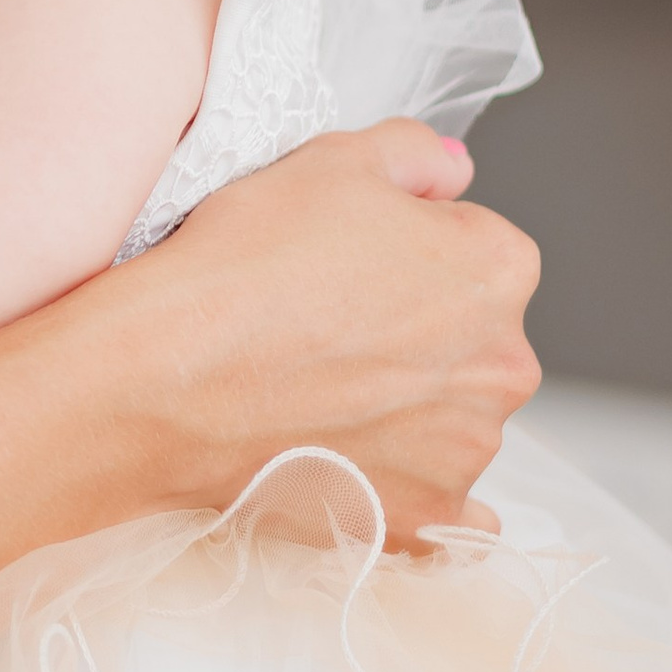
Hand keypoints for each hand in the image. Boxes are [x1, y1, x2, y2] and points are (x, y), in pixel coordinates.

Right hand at [116, 121, 539, 544]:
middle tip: (328, 327)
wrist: (167, 379)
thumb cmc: (244, 266)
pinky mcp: (422, 517)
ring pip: (454, 419)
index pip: (473, 246)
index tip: (350, 260)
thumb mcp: (331, 161)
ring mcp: (466, 451)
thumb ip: (415, 154)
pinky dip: (419, 493)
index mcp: (498, 270)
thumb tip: (453, 173)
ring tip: (318, 392)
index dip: (408, 246)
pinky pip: (450, 514)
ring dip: (409, 408)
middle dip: (418, 330)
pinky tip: (372, 470)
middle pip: (472, 337)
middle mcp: (504, 365)